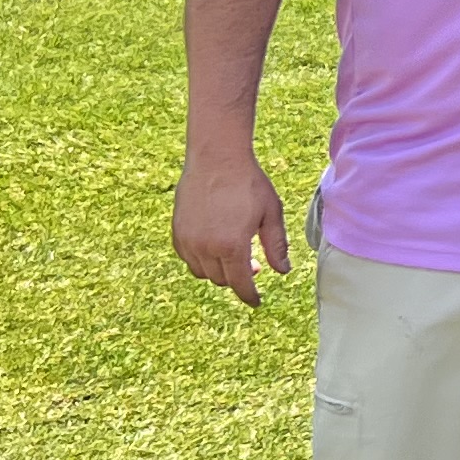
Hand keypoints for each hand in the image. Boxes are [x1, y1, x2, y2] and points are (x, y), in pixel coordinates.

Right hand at [174, 148, 292, 304]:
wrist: (217, 157)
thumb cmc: (248, 183)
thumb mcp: (271, 214)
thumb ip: (276, 246)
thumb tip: (282, 271)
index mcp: (232, 246)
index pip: (240, 284)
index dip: (250, 296)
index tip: (257, 301)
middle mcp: (206, 247)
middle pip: (221, 280)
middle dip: (238, 279)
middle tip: (254, 266)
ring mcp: (188, 239)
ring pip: (202, 272)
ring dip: (219, 271)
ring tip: (234, 256)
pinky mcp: (177, 230)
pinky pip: (187, 258)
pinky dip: (201, 260)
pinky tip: (214, 248)